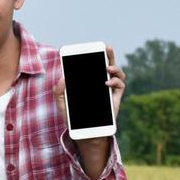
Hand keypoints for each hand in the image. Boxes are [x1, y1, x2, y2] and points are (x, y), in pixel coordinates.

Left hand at [53, 45, 125, 177]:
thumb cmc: (72, 117)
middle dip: (108, 54)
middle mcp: (99, 83)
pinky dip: (115, 81)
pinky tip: (107, 82)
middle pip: (106, 65)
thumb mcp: (61, 103)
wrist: (84, 132)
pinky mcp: (115, 98)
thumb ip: (58, 91)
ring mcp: (109, 90)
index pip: (91, 66)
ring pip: (117, 73)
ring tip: (107, 68)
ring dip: (115, 67)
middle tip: (107, 47)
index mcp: (87, 82)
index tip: (89, 48)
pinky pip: (120, 85)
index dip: (92, 57)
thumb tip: (63, 78)